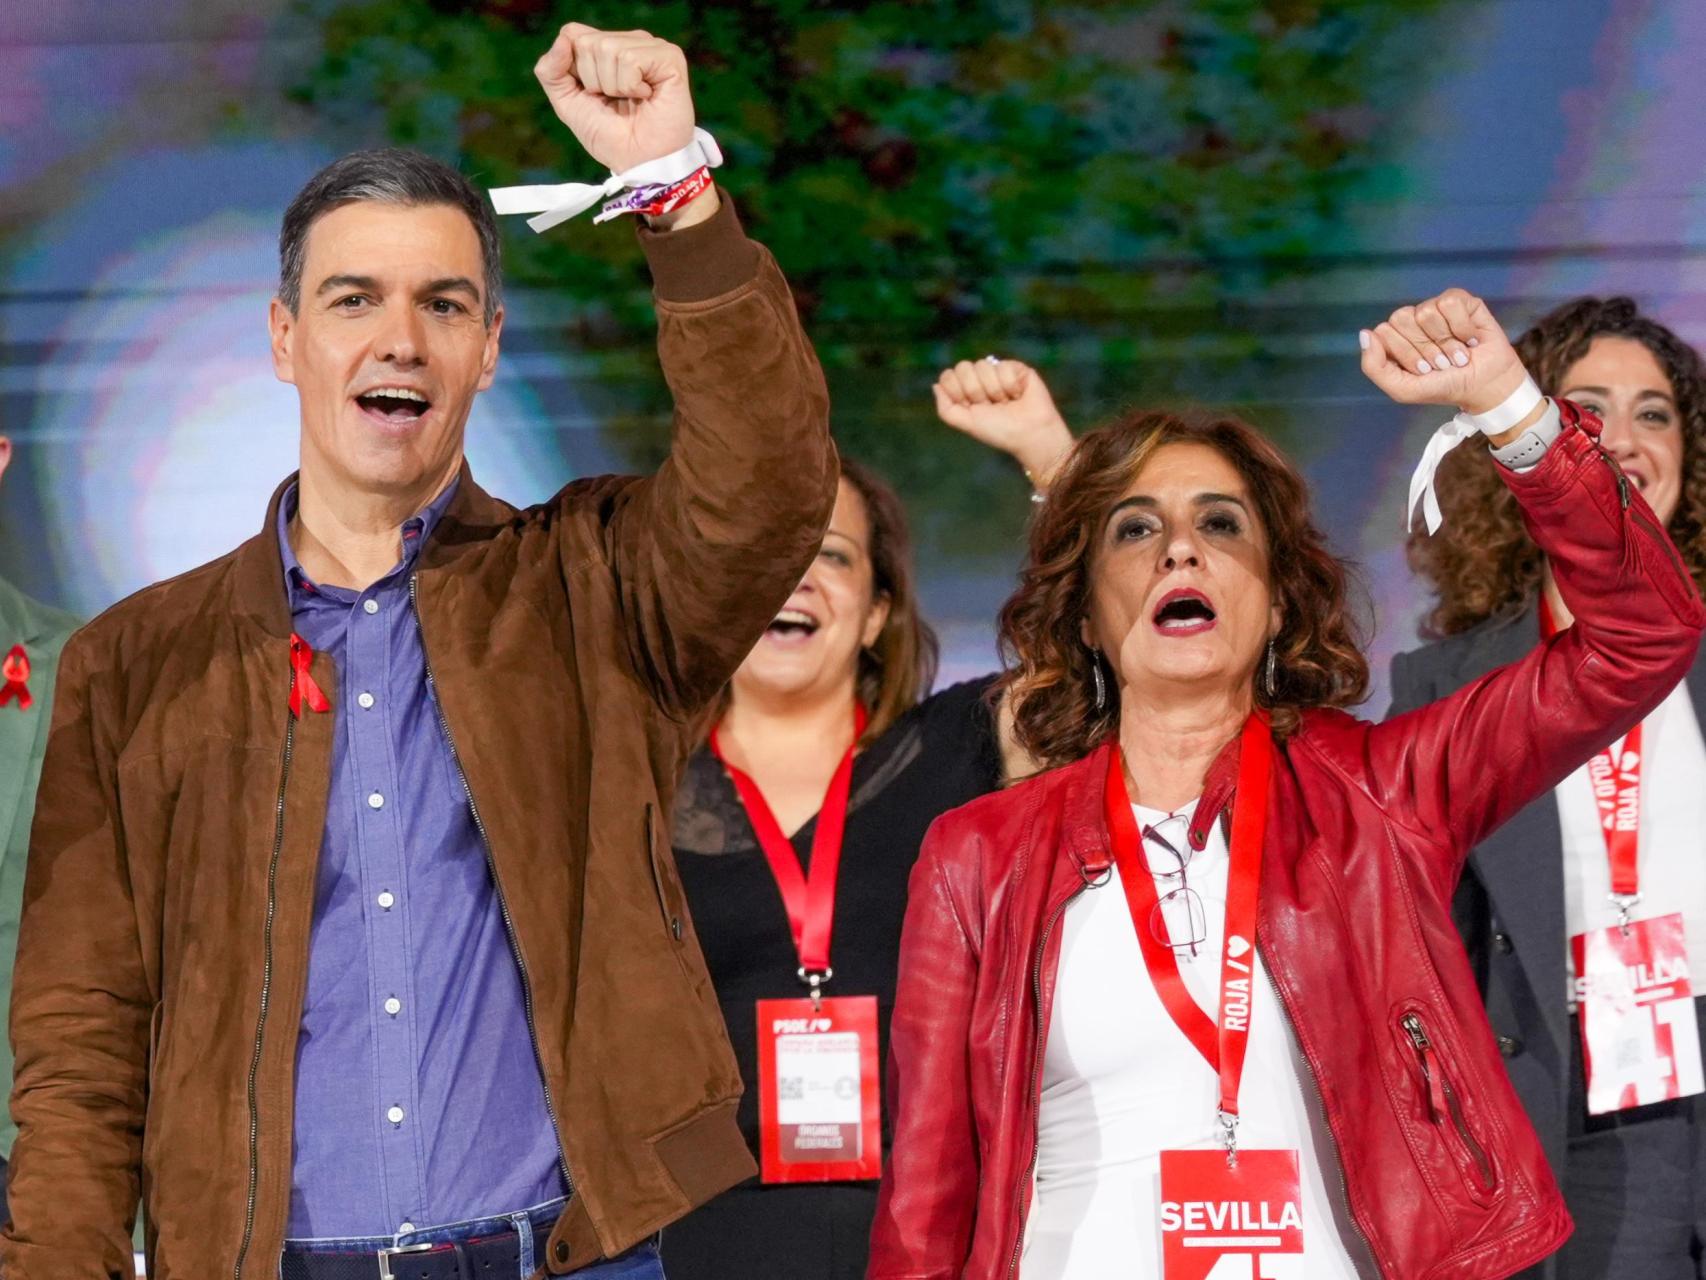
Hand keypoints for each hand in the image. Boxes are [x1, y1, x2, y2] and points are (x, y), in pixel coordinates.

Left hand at [535, 25, 695, 173]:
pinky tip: (647, 97)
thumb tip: (562, 39)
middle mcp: (629, 41)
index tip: (593, 95)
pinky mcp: (669, 57)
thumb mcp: (568, 103)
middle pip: (587, 42)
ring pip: (608, 48)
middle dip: (594, 81)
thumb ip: (550, 71)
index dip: (574, 69)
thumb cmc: (610, 136)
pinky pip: (630, 58)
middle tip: (617, 102)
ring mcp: (651, 47)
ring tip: (633, 101)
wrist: (640, 163)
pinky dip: (631, 86)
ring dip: (614, 87)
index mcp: (607, 47)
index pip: (573, 34)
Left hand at [934, 358, 1073, 487]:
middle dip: (975, 391)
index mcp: (966, 390)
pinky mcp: (1016, 367)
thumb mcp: (967, 424)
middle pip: (963, 367)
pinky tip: (1018, 394)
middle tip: (990, 406)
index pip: (948, 375)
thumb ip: (945, 409)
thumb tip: (935, 385)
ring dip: (995, 391)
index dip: (957, 392)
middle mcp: (980, 378)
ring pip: (983, 366)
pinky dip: (1010, 386)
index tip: (971, 408)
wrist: (1029, 433)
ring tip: (1006, 402)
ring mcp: (998, 371)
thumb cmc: (999, 431)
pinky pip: (1003, 367)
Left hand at [1360, 288, 1528, 417]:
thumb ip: (1374, 366)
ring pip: (1426, 312)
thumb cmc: (1442, 386)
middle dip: (1424, 347)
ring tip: (1457, 354)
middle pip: (1402, 318)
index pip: (1385, 331)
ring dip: (1445, 341)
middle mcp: (1412, 319)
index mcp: (1395, 337)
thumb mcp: (1402, 388)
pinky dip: (1462, 327)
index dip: (1406, 354)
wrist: (1484, 385)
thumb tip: (1365, 333)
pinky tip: (1470, 339)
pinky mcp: (1461, 301)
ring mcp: (1436, 308)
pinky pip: (1450, 303)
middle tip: (1440, 362)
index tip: (1423, 370)